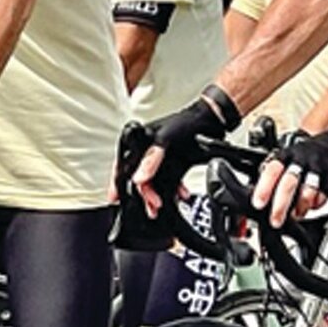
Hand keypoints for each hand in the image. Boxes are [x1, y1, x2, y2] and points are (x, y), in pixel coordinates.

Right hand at [130, 87, 237, 216]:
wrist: (211, 120)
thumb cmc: (186, 122)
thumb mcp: (165, 140)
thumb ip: (150, 160)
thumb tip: (139, 178)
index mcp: (140, 139)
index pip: (124, 163)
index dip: (118, 181)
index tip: (116, 198)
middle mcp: (148, 150)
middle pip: (139, 176)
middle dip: (145, 193)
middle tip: (152, 205)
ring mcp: (161, 158)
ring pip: (155, 182)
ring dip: (158, 195)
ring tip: (161, 206)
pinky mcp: (174, 163)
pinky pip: (170, 181)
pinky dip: (174, 189)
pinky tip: (181, 194)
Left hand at [252, 126, 327, 228]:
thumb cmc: (305, 156)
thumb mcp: (287, 158)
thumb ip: (275, 174)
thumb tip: (260, 196)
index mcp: (286, 155)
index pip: (272, 171)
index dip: (264, 188)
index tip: (258, 203)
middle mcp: (302, 161)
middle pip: (289, 184)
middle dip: (281, 206)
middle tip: (275, 221)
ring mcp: (318, 169)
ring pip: (308, 191)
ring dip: (300, 207)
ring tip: (296, 215)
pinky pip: (324, 195)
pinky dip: (316, 204)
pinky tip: (311, 205)